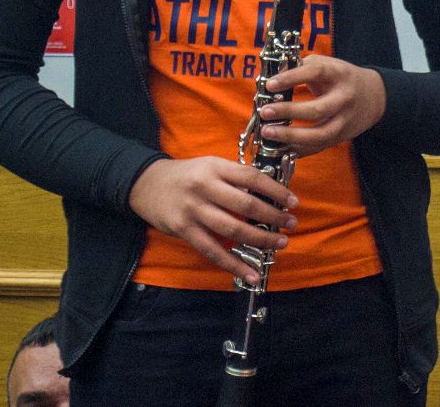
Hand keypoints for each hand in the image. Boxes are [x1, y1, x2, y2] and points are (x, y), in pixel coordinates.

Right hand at [127, 157, 297, 283]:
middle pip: (245, 204)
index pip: (252, 178)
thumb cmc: (187, 175)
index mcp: (215, 168)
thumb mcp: (211, 165)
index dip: (276, 190)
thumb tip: (269, 194)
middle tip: (292, 223)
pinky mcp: (184, 230)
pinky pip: (213, 251)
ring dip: (260, 239)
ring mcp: (193, 211)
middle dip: (273, 216)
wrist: (146, 184)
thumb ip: (235, 177)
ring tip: (279, 243)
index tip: (293, 202)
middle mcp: (205, 188)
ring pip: (232, 229)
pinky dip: (234, 264)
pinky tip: (251, 274)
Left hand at [259, 56, 386, 156]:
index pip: (315, 72)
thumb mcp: (327, 65)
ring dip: (291, 136)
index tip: (270, 84)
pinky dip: (297, 150)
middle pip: (317, 110)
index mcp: (339, 74)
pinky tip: (279, 147)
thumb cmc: (341, 78)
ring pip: (319, 135)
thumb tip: (270, 80)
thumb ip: (301, 68)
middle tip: (265, 112)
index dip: (292, 78)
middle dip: (288, 112)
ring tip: (268, 133)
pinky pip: (317, 147)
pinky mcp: (341, 137)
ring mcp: (344, 121)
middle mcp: (344, 98)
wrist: (374, 97)